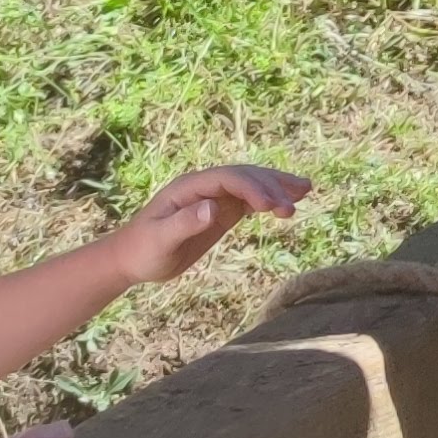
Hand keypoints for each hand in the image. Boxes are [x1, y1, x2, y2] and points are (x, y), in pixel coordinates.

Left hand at [108, 164, 311, 289]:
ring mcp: (213, 198)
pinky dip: (269, 201)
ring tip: (306, 191)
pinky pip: (249, 201)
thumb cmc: (142, 251)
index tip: (270, 207)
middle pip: (245, 177)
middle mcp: (204, 187)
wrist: (131, 260)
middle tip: (295, 203)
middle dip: (272, 185)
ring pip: (251, 185)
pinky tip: (286, 205)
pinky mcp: (219, 213)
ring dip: (277, 187)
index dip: (251, 187)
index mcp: (189, 188)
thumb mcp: (160, 240)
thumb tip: (213, 207)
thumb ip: (185, 223)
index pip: (227, 178)